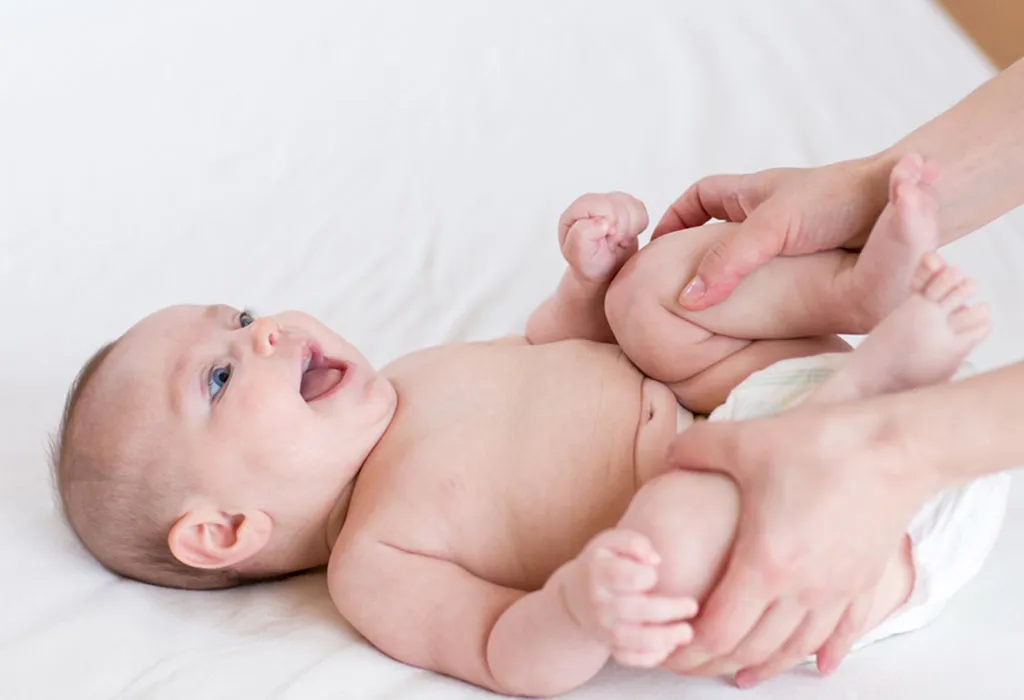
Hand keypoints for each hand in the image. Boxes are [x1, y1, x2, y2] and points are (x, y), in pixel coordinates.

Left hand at [559, 192, 648, 284]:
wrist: (603, 273)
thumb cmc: (589, 264)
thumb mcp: (578, 255)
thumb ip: (583, 235)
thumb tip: (603, 220)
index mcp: (576, 212)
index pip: (599, 203)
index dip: (610, 222)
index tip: (607, 241)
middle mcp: (592, 203)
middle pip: (619, 203)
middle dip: (620, 229)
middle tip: (611, 244)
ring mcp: (610, 203)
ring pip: (632, 206)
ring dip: (629, 230)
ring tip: (617, 242)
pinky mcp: (626, 208)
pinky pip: (641, 211)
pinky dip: (637, 228)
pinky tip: (625, 239)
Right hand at [563, 528, 697, 667]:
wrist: (577, 594)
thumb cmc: (604, 562)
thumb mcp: (612, 541)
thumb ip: (634, 542)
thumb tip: (655, 560)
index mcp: (599, 572)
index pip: (625, 577)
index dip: (647, 576)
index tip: (655, 574)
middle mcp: (599, 603)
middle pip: (634, 610)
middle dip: (668, 610)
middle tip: (692, 606)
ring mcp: (603, 628)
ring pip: (631, 640)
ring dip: (663, 639)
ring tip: (686, 633)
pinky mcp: (609, 646)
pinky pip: (629, 658)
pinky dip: (649, 657)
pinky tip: (668, 647)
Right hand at [654, 154, 930, 313]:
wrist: (912, 199)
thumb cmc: (842, 199)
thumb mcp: (772, 227)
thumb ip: (729, 261)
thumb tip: (689, 300)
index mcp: (753, 192)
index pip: (699, 198)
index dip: (675, 220)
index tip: (657, 250)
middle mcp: (772, 212)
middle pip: (719, 229)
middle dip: (698, 252)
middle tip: (682, 286)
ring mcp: (796, 234)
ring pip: (750, 254)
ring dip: (733, 274)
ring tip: (718, 305)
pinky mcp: (819, 257)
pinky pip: (780, 274)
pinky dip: (766, 290)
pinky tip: (765, 311)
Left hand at [660, 399, 936, 685]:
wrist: (897, 445)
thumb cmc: (820, 445)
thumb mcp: (745, 441)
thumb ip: (697, 449)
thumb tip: (667, 453)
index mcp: (765, 563)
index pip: (720, 630)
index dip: (690, 648)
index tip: (670, 650)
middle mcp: (802, 589)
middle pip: (755, 647)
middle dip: (718, 663)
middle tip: (694, 665)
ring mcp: (837, 589)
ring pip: (798, 647)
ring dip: (768, 665)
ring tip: (745, 675)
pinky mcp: (864, 580)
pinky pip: (844, 631)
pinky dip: (827, 652)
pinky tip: (821, 665)